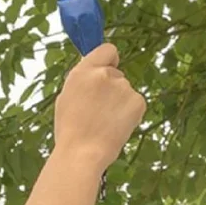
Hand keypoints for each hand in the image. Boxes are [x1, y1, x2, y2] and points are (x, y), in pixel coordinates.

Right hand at [53, 43, 146, 173]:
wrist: (82, 154)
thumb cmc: (70, 130)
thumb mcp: (67, 97)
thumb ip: (83, 80)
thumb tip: (95, 74)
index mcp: (83, 71)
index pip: (107, 50)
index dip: (108, 60)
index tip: (107, 70)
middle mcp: (104, 74)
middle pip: (116, 73)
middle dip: (111, 87)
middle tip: (99, 110)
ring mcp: (123, 87)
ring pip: (125, 90)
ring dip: (120, 102)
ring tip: (105, 123)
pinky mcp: (138, 101)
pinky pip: (135, 102)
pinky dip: (129, 113)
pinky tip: (116, 126)